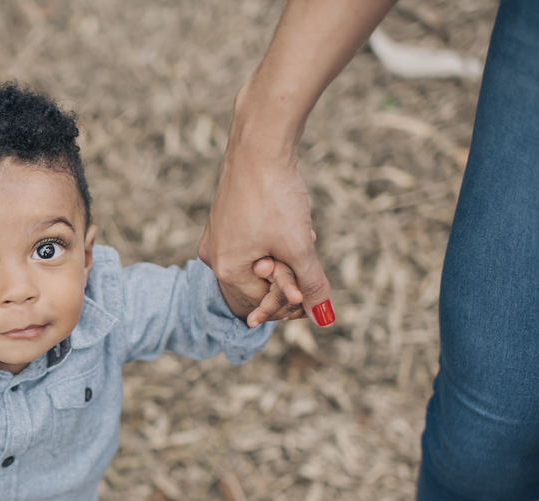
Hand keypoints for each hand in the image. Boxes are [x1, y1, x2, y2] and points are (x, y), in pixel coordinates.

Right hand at [198, 125, 332, 327]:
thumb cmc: (275, 197)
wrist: (259, 146)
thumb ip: (312, 285)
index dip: (294, 300)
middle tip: (308, 249)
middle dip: (289, 275)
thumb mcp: (300, 247)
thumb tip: (324, 317)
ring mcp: (216, 237)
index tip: (315, 289)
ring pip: (258, 263)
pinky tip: (291, 221)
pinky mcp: (223, 220)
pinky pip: (251, 245)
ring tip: (302, 231)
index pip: (264, 302)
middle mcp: (214, 257)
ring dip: (285, 256)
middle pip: (258, 284)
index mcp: (227, 269)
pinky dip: (274, 242)